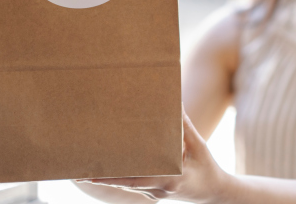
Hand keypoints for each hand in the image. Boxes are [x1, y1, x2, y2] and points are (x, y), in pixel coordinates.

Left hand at [75, 107, 229, 202]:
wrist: (215, 192)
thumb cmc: (207, 167)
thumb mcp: (198, 145)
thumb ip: (184, 125)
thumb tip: (174, 101)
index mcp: (168, 179)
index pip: (134, 180)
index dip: (111, 178)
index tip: (90, 175)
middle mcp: (158, 190)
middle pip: (124, 183)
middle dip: (102, 178)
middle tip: (79, 170)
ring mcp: (154, 194)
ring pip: (127, 185)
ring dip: (109, 178)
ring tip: (87, 170)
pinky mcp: (154, 193)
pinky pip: (133, 185)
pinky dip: (120, 178)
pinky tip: (108, 170)